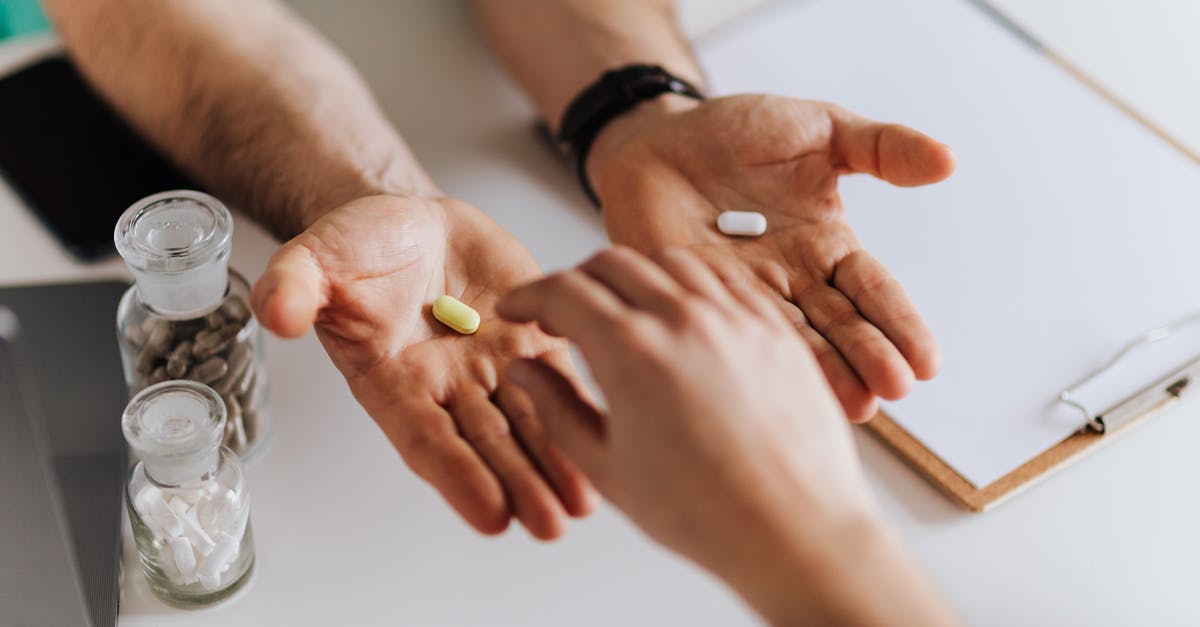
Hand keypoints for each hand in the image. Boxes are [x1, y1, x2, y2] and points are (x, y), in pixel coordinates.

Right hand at [251, 195, 593, 538]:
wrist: (411, 222)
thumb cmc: (360, 247)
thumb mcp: (318, 257)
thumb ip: (298, 285)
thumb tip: (275, 310)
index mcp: (392, 380)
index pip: (425, 438)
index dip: (456, 475)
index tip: (489, 513)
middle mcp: (445, 387)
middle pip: (485, 445)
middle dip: (517, 484)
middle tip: (548, 523)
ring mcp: (491, 367)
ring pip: (527, 423)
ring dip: (555, 464)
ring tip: (583, 504)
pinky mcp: (530, 340)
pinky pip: (560, 378)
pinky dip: (580, 409)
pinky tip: (607, 438)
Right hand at [498, 247, 875, 561]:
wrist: (796, 531)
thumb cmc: (707, 515)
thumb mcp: (607, 468)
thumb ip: (556, 409)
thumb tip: (524, 371)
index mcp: (633, 353)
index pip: (564, 291)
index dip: (529, 296)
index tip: (518, 309)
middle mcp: (685, 320)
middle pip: (613, 263)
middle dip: (576, 280)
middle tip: (563, 312)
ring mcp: (736, 318)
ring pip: (671, 262)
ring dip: (634, 274)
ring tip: (623, 309)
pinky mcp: (775, 329)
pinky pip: (725, 280)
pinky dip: (691, 284)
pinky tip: (682, 313)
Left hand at [586, 94, 956, 420]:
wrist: (655, 138)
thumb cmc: (736, 132)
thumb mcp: (818, 128)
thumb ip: (880, 147)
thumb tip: (948, 160)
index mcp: (826, 245)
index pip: (873, 291)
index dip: (900, 325)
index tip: (928, 364)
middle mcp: (792, 280)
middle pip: (840, 327)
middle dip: (869, 359)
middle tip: (894, 389)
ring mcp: (744, 296)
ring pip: (792, 341)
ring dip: (824, 374)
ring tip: (855, 405)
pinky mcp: (696, 300)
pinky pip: (730, 331)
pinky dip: (753, 359)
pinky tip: (778, 386)